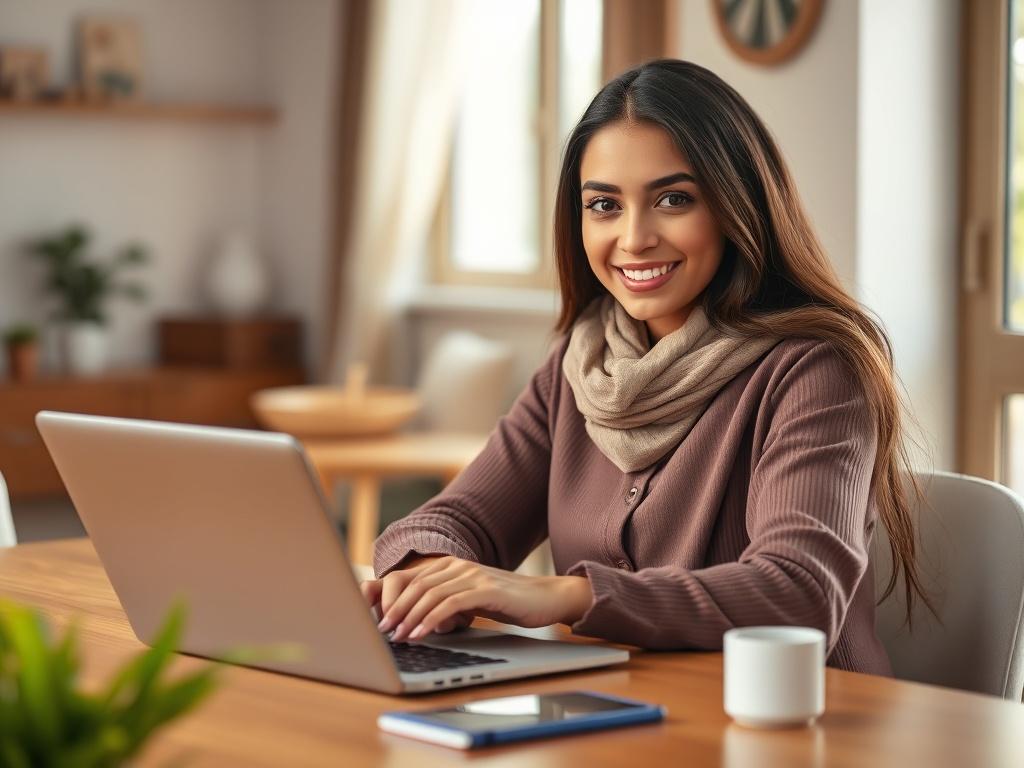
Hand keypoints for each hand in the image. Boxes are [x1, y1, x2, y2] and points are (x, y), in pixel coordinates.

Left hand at [359, 556, 592, 642]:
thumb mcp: (471, 600)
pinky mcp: (486, 589)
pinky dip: (431, 620)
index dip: (391, 599)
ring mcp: (473, 575)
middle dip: (396, 610)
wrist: (546, 597)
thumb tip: (416, 622)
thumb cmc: (508, 602)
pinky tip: (422, 634)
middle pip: (416, 585)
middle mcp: (459, 565)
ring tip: (399, 637)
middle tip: (383, 633)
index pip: (411, 578)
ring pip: (429, 594)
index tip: (379, 622)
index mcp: (451, 564)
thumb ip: (447, 603)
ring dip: (410, 617)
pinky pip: (450, 604)